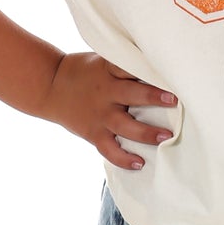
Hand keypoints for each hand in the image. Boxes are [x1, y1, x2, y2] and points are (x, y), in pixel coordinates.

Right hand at [42, 52, 177, 169]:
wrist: (49, 86)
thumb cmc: (84, 72)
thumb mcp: (101, 61)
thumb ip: (124, 66)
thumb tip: (158, 65)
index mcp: (108, 71)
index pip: (129, 66)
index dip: (148, 68)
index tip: (169, 72)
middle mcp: (105, 93)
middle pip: (132, 94)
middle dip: (153, 97)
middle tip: (174, 101)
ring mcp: (99, 115)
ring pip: (125, 126)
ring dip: (146, 132)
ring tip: (166, 137)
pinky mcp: (93, 132)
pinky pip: (109, 149)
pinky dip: (123, 158)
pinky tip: (139, 163)